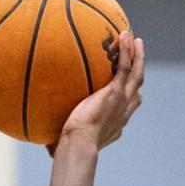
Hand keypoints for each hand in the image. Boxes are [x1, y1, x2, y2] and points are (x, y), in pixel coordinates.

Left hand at [51, 31, 143, 154]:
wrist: (79, 145)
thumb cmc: (70, 149)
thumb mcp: (68, 143)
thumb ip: (61, 140)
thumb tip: (46, 148)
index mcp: (116, 124)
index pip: (128, 107)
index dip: (131, 95)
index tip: (128, 86)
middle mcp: (123, 112)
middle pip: (136, 88)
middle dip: (138, 71)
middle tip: (138, 57)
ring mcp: (122, 101)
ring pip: (136, 74)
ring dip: (138, 56)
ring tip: (135, 40)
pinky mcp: (115, 92)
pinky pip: (125, 66)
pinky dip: (127, 50)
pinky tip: (126, 36)